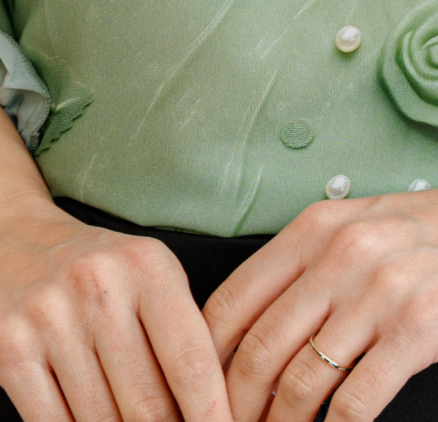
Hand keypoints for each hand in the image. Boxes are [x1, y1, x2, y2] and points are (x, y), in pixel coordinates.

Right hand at [0, 194, 232, 421]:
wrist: (19, 242)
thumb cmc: (102, 271)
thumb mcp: (150, 276)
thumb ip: (180, 333)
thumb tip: (209, 411)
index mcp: (147, 267)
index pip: (190, 359)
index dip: (210, 414)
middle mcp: (99, 289)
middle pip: (146, 402)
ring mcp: (50, 321)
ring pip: (100, 421)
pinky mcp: (10, 351)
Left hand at [205, 121, 437, 421]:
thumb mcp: (376, 226)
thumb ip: (317, 265)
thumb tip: (256, 332)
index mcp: (319, 224)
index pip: (226, 305)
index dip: (197, 368)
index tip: (193, 409)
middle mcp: (341, 249)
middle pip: (251, 353)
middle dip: (229, 414)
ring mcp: (381, 288)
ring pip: (295, 383)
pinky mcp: (423, 325)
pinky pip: (355, 402)